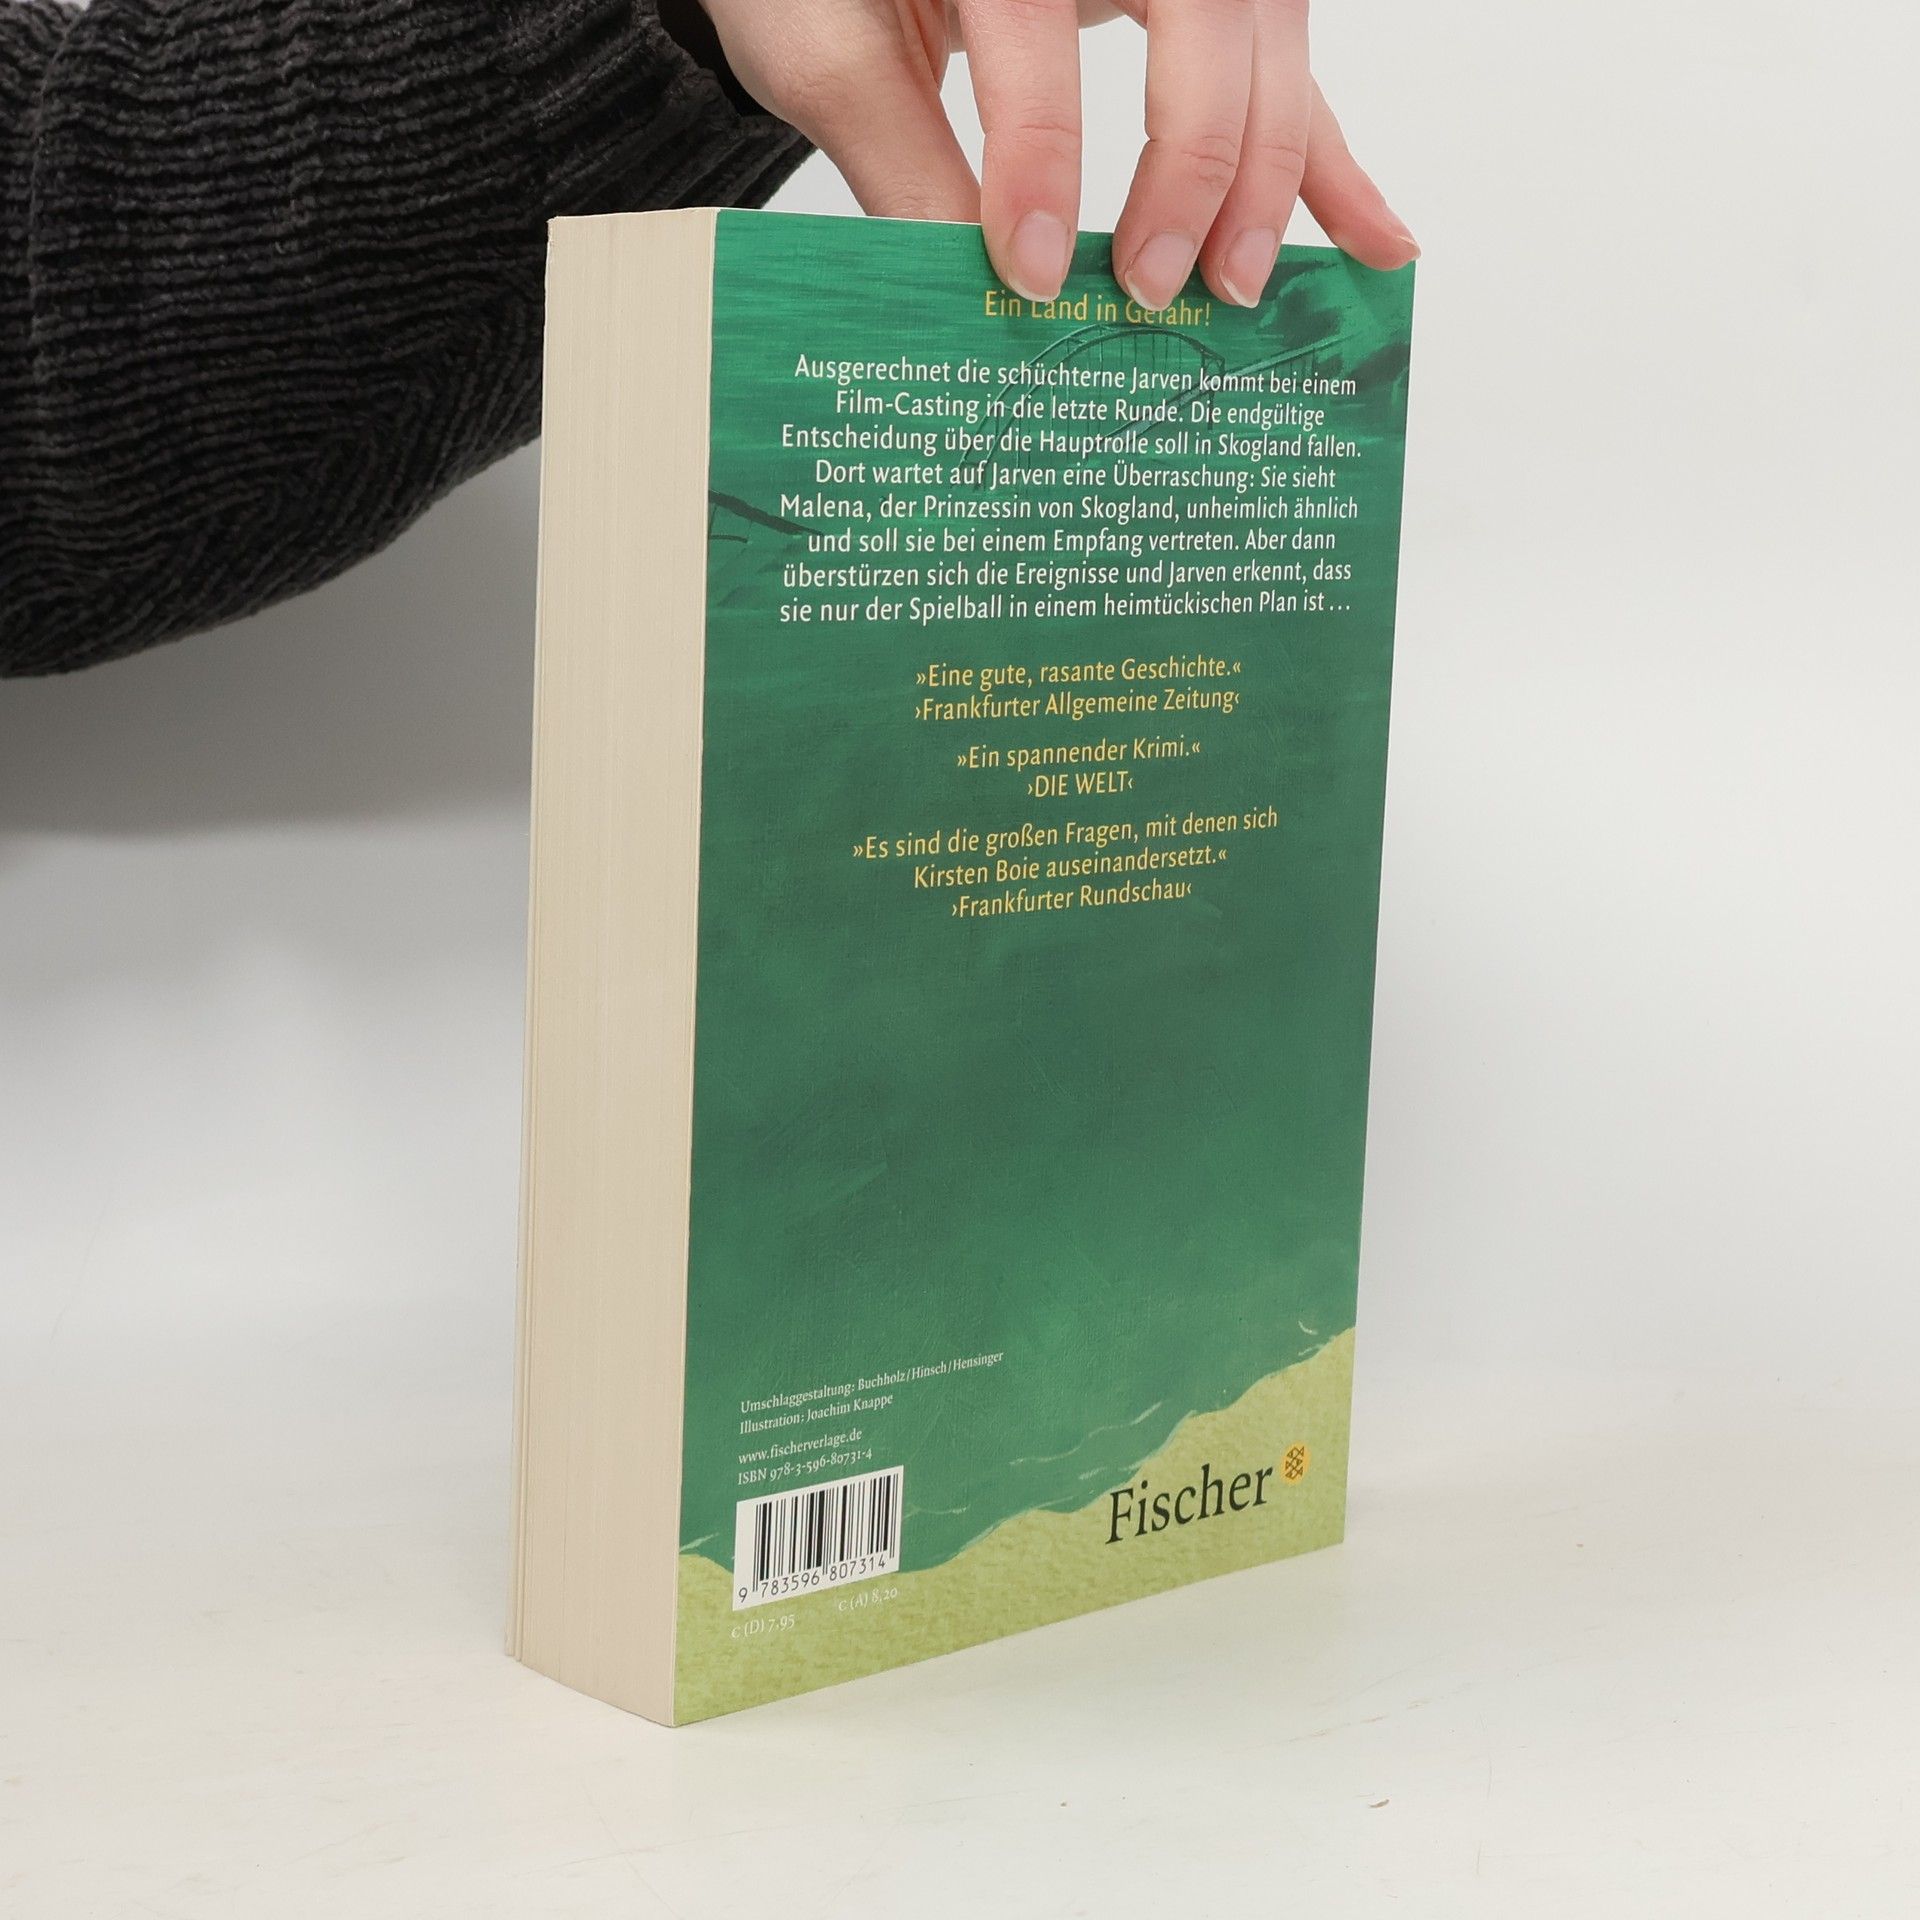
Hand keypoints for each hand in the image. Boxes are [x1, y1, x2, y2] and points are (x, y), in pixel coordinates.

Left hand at [694, 0, 1417, 310]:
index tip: (1024, 274)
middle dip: (1192, 164)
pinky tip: (1377, 240)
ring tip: (1242, 285)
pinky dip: (1328, 158)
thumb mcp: (824, 45)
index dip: (1039, 162)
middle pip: (1205, 17)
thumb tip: (963, 294)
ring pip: (1267, 39)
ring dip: (1272, 170)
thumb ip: (893, 154)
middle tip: (1150, 287)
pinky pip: (1286, 68)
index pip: (1036, 34)